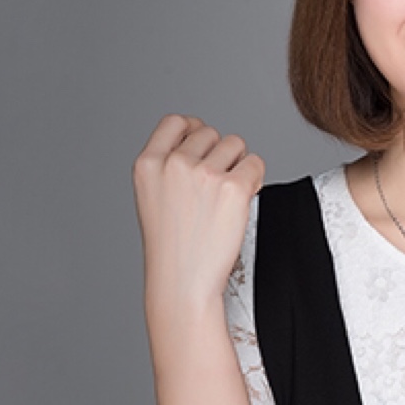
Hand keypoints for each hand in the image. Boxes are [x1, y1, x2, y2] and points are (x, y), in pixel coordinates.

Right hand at [132, 114, 265, 311]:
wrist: (183, 282)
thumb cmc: (172, 247)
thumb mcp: (153, 196)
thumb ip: (169, 165)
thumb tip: (201, 136)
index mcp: (148, 163)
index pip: (175, 122)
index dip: (193, 131)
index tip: (203, 148)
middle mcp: (174, 164)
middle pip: (210, 132)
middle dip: (219, 154)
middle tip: (215, 188)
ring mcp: (204, 174)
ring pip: (235, 144)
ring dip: (238, 165)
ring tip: (226, 197)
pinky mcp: (233, 187)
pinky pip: (256, 163)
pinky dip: (255, 179)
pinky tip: (242, 201)